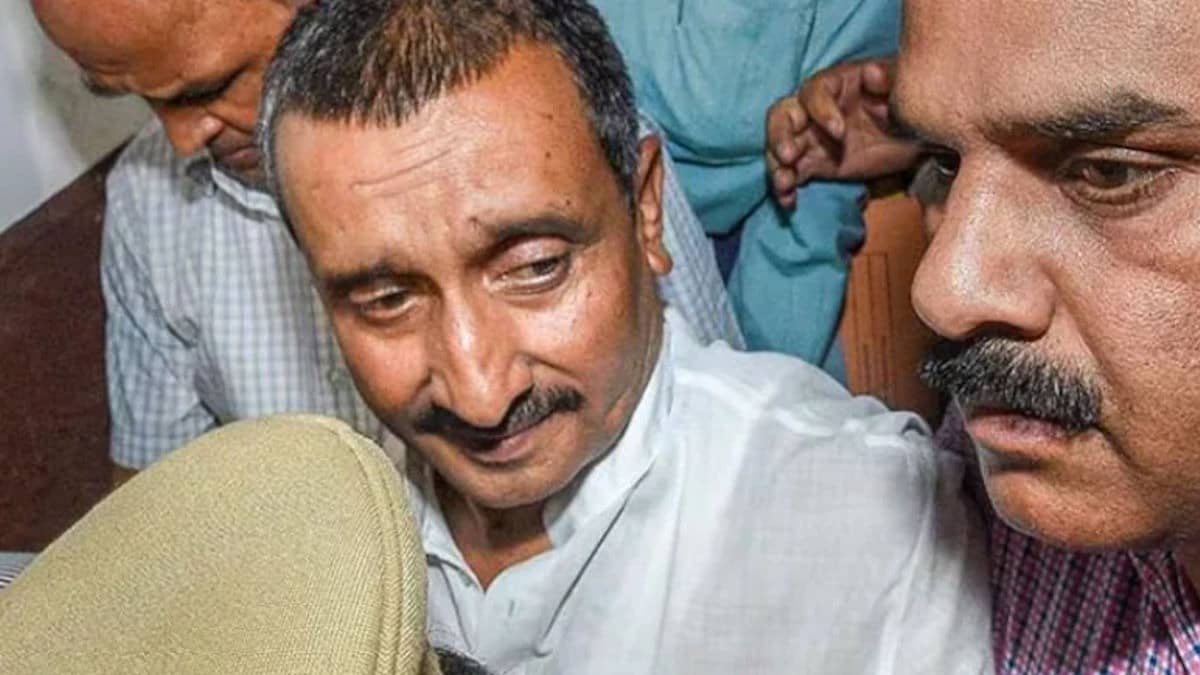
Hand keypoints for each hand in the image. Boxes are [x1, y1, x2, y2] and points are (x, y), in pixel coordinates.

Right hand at [766, 57, 921, 207]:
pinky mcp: (813, 163)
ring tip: (785, 183)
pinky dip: (786, 187)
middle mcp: (814, 110)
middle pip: (782, 116)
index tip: (840, 132)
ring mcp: (811, 138)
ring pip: (780, 146)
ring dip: (777, 165)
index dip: (821, 111)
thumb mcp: (904, 89)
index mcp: (835, 85)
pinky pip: (791, 173)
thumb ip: (889, 78)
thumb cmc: (907, 104)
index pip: (814, 92)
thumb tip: (870, 73)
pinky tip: (790, 201)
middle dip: (780, 135)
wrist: (914, 136)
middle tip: (789, 156)